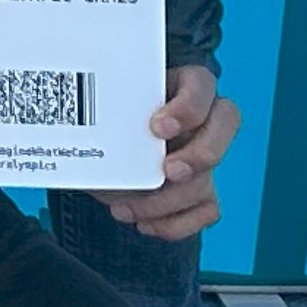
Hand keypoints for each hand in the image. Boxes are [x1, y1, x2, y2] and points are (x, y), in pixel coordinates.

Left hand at [104, 65, 239, 240]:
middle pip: (227, 124)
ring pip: (209, 177)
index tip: (157, 127)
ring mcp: (203, 155)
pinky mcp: (202, 190)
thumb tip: (78, 116)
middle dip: (200, 154)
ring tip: (125, 207)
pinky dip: (176, 223)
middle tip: (167, 171)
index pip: (202, 84)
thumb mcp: (100, 107)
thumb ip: (101, 107)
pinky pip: (208, 210)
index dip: (188, 107)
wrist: (102, 154)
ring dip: (169, 201)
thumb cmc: (103, 119)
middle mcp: (199, 118)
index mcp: (177, 85)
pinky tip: (145, 223)